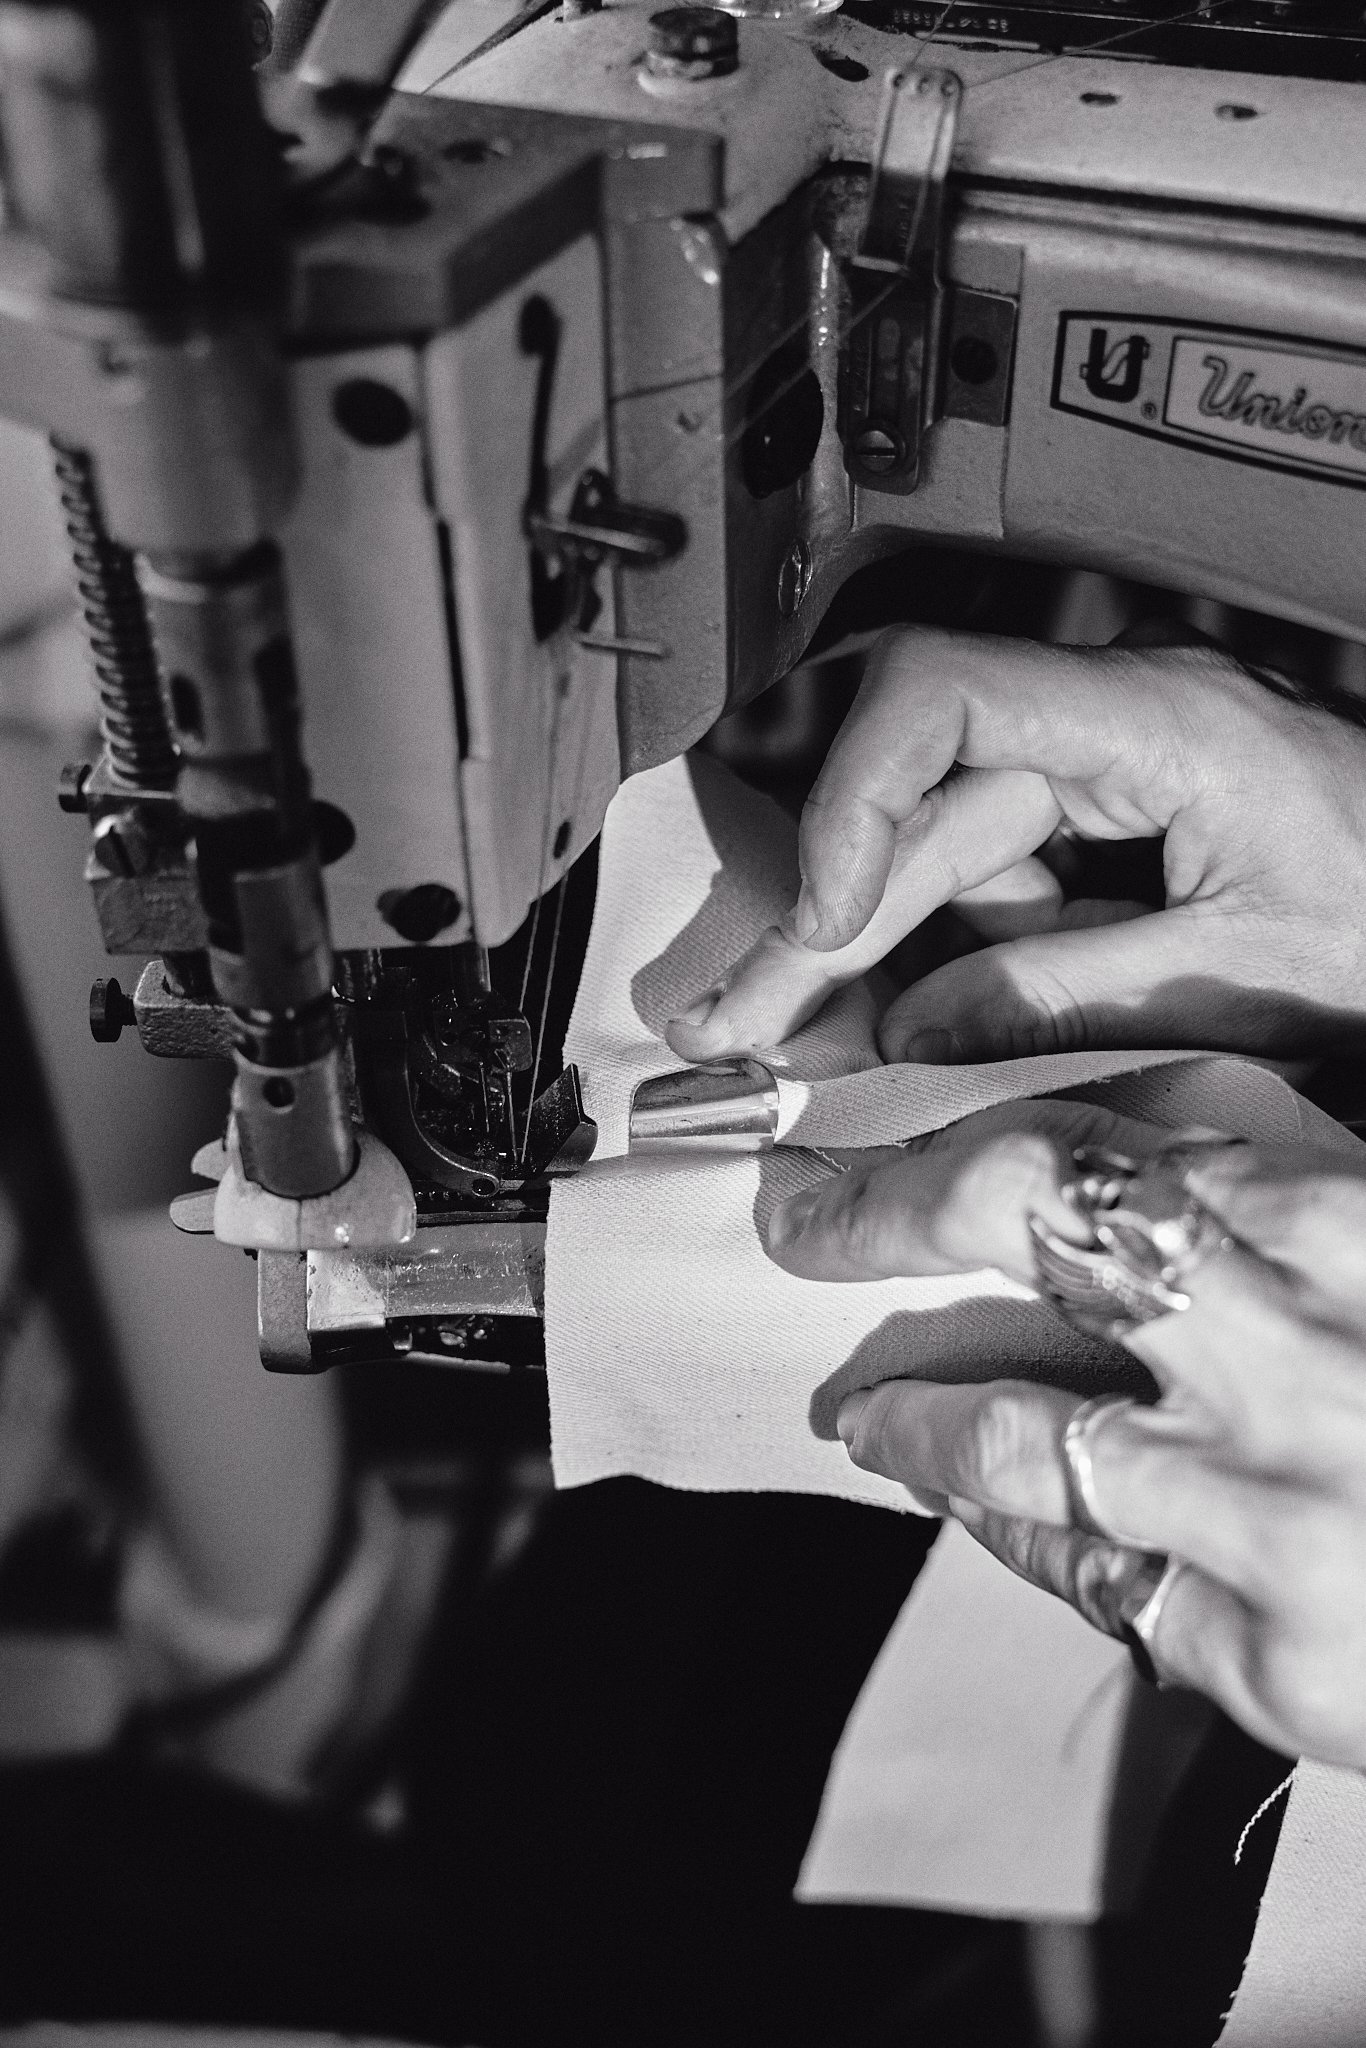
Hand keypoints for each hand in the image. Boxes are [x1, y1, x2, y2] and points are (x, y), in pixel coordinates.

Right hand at [666, 627, 1365, 1066]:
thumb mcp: (1241, 980)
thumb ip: (1068, 1001)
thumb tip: (915, 1031)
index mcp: (1160, 719)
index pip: (942, 692)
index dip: (854, 798)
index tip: (827, 919)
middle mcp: (1115, 720)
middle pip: (923, 798)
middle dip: (829, 918)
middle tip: (743, 1016)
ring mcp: (1110, 764)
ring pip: (947, 845)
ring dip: (873, 944)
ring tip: (783, 1031)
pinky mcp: (1115, 814)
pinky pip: (1002, 875)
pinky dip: (950, 951)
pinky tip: (892, 1017)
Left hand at [767, 1104, 1365, 1766]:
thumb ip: (1288, 1199)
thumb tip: (1114, 1164)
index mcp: (1342, 1219)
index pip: (1087, 1137)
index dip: (942, 1139)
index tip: (860, 1150)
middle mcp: (1298, 1347)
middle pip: (1023, 1220)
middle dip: (875, 1214)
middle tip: (800, 1222)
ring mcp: (1279, 1507)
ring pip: (1022, 1428)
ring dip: (920, 1412)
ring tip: (870, 1414)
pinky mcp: (1278, 1655)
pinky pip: (1096, 1577)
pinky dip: (1023, 1533)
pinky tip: (990, 1515)